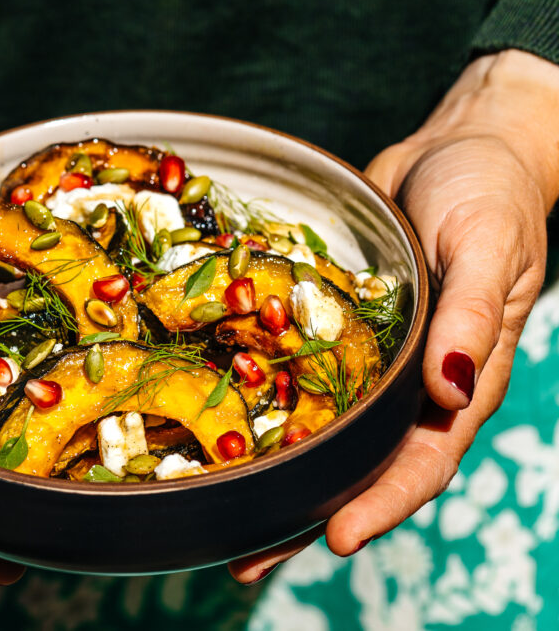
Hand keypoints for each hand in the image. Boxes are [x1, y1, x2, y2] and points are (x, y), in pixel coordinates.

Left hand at [229, 49, 558, 582]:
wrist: (453, 150)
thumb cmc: (488, 194)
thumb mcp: (490, 244)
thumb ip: (472, 312)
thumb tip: (453, 386)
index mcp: (459, 380)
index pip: (422, 461)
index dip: (382, 504)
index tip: (334, 538)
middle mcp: (408, 384)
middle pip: (359, 465)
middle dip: (307, 513)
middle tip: (246, 558)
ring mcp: (367, 361)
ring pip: (321, 431)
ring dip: (277, 477)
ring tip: (220, 519)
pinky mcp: (330, 330)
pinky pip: (296, 375)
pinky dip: (264, 405)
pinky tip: (219, 431)